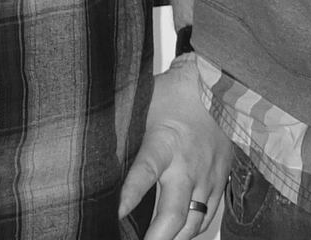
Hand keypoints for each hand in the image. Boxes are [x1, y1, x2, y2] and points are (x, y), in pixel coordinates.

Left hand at [118, 56, 230, 239]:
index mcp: (164, 143)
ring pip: (193, 223)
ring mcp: (207, 176)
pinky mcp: (221, 181)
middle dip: (156, 238)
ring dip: (174, 239)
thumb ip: (121, 132)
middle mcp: (188, 165)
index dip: (129, 196)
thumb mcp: (142, 107)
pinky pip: (208, 216)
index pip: (144, 173)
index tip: (115, 214)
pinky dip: (192, 230)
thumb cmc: (173, 96)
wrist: (217, 86)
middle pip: (173, 213)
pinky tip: (177, 234)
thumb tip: (89, 147)